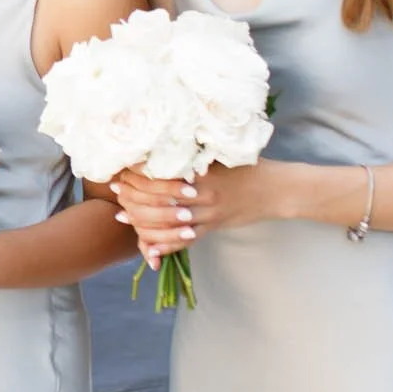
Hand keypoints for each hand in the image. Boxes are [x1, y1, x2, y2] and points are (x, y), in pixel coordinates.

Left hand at [110, 162, 289, 263]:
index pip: (161, 176)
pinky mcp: (213, 229)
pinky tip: (147, 246)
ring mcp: (208, 216)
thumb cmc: (248, 167)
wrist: (277, 190)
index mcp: (202, 174)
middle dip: (133, 197)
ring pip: (167, 223)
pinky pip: (184, 241)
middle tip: (115, 190)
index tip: (122, 169)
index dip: (138, 175)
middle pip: (158, 201)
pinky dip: (164, 245)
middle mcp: (202, 196)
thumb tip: (164, 144)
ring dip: (141, 221)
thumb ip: (194, 154)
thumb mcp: (221, 155)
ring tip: (122, 214)